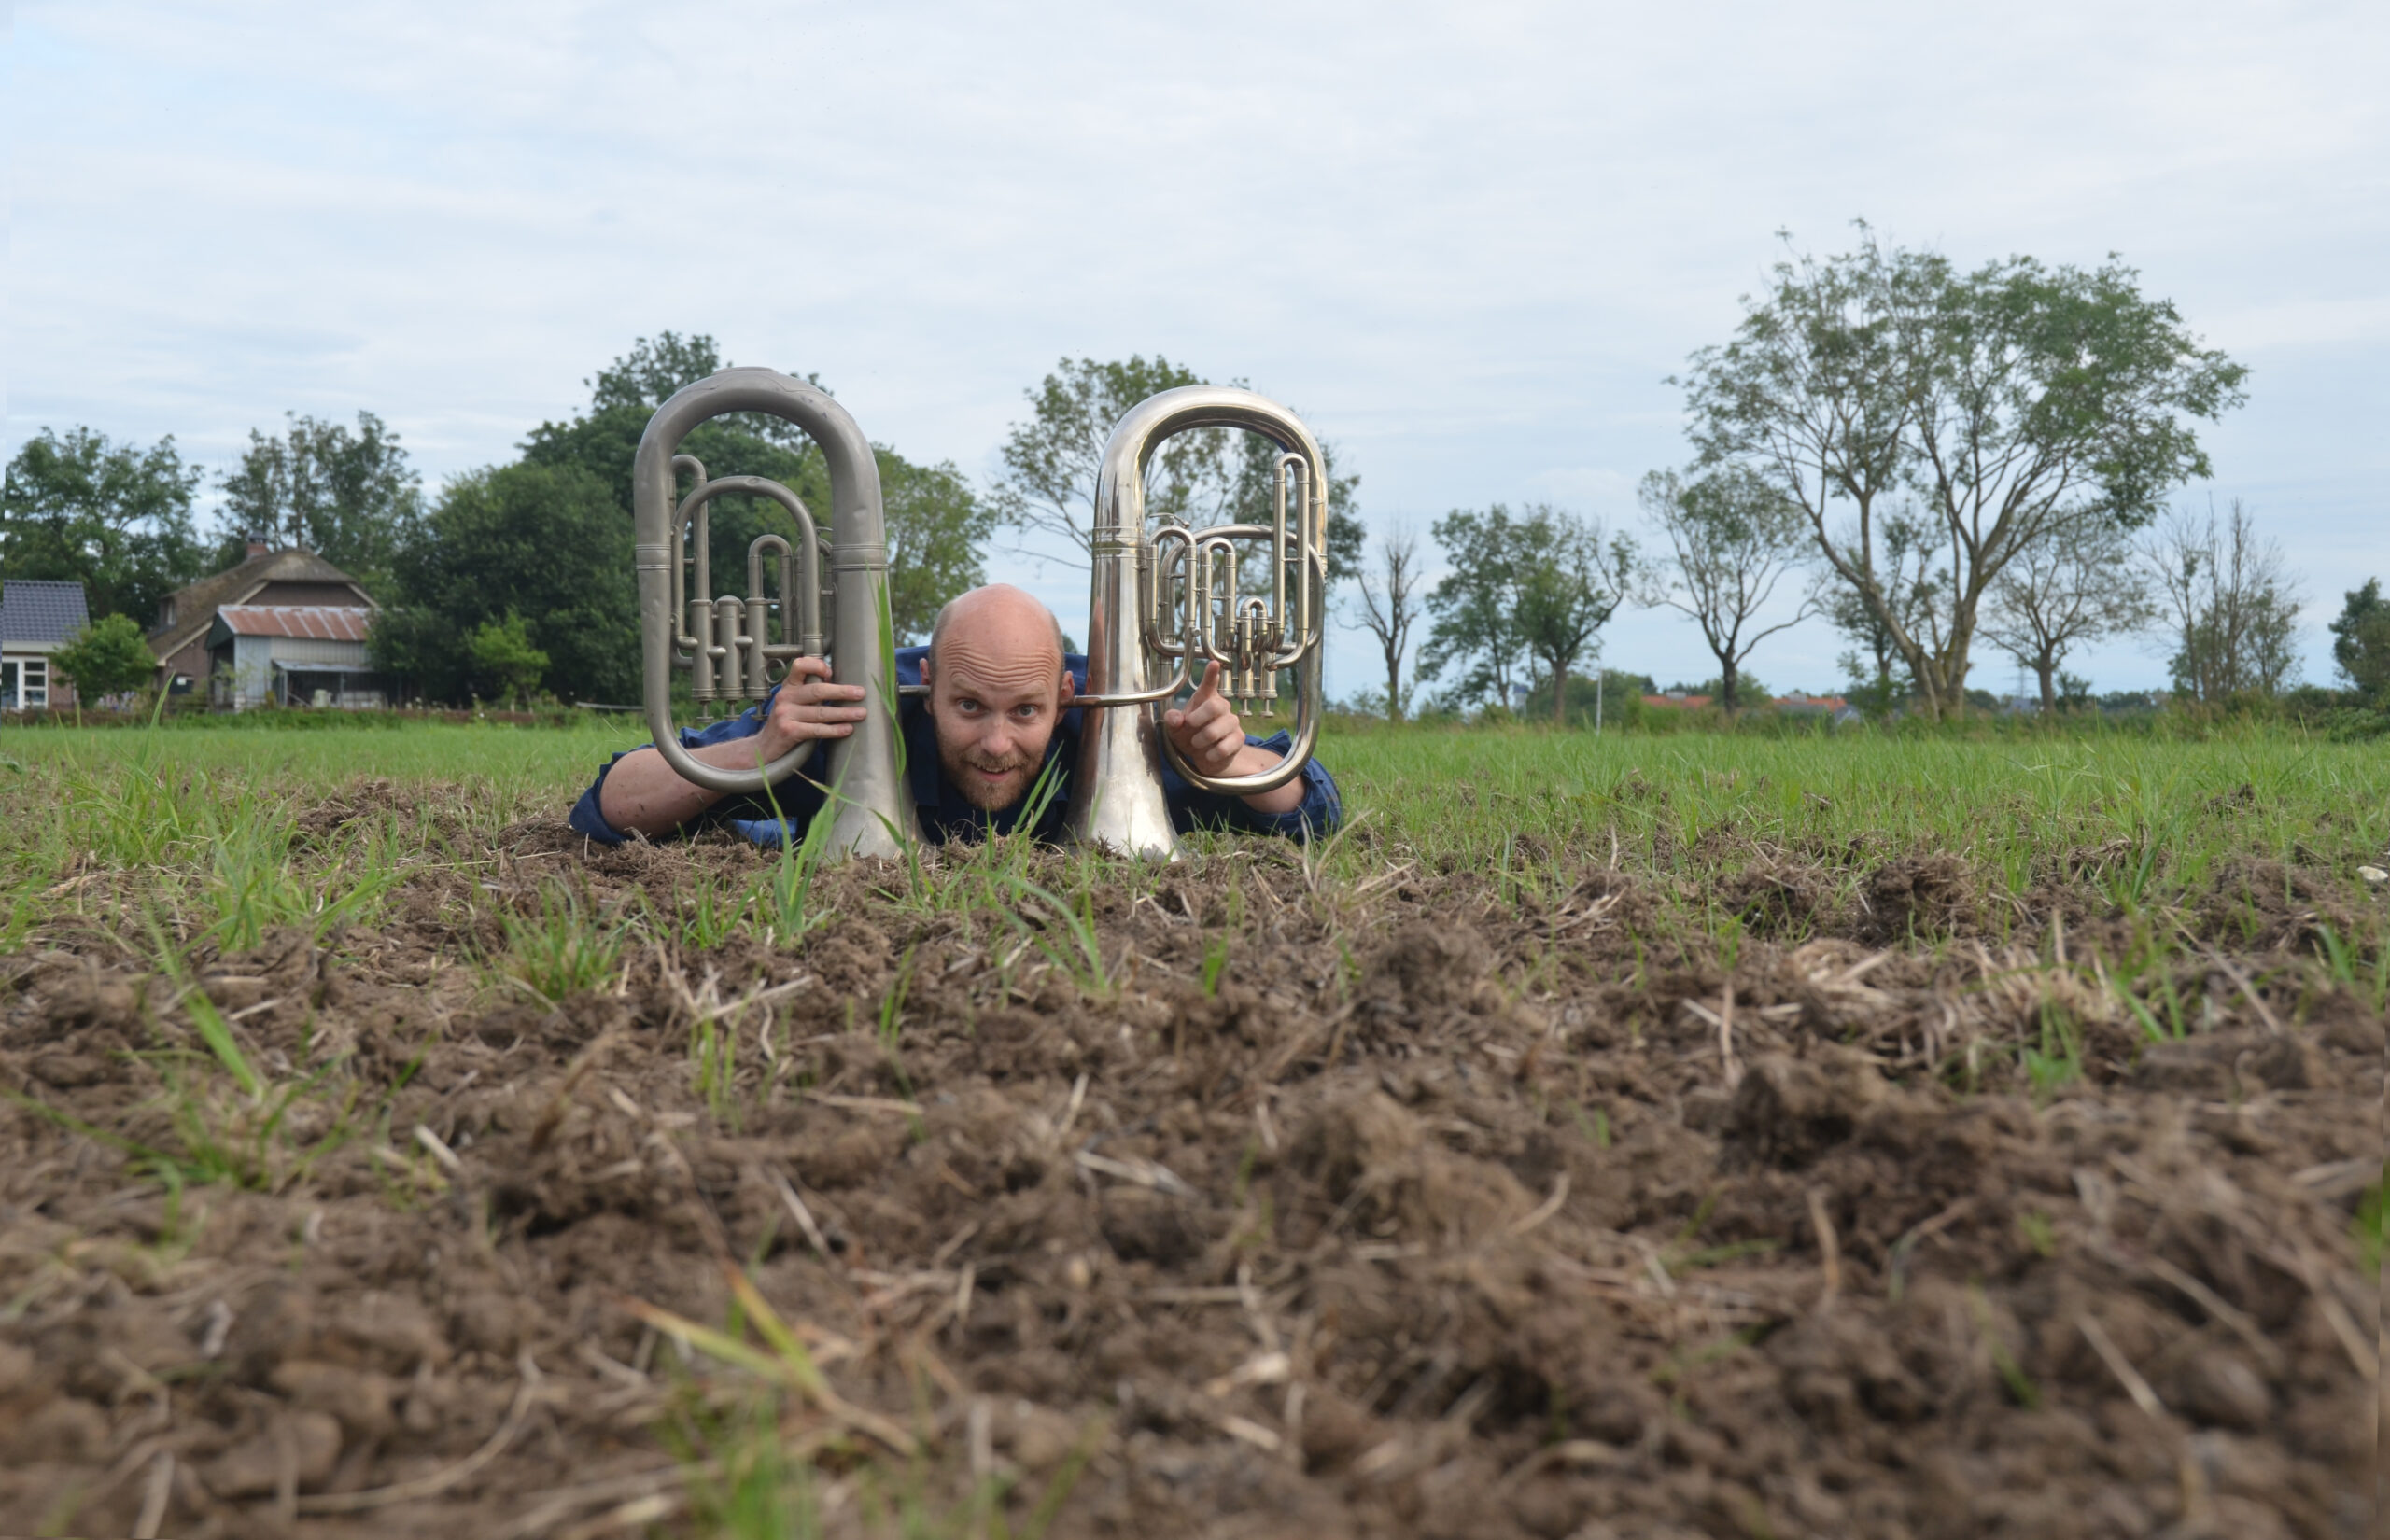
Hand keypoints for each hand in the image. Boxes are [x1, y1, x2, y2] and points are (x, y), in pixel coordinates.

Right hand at [754, 656, 867, 762]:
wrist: (764, 746)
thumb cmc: (787, 721)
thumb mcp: (793, 701)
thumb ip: (810, 692)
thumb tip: (841, 686)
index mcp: (788, 686)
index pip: (800, 666)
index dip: (817, 666)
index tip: (832, 672)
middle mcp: (786, 697)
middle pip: (817, 690)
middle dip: (842, 691)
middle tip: (861, 693)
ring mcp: (786, 714)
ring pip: (821, 712)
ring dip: (844, 713)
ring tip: (861, 713)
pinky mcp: (790, 731)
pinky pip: (817, 730)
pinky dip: (835, 730)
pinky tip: (847, 729)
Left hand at [1163, 662, 1248, 777]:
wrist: (1206, 758)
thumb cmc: (1190, 736)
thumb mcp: (1175, 729)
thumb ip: (1172, 721)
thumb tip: (1176, 719)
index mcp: (1204, 699)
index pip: (1209, 684)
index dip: (1211, 674)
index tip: (1214, 664)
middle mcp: (1221, 707)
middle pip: (1215, 705)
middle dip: (1197, 719)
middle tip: (1189, 726)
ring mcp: (1232, 722)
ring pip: (1216, 730)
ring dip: (1201, 740)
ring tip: (1196, 744)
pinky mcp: (1239, 738)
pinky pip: (1224, 748)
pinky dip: (1211, 754)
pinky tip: (1209, 754)